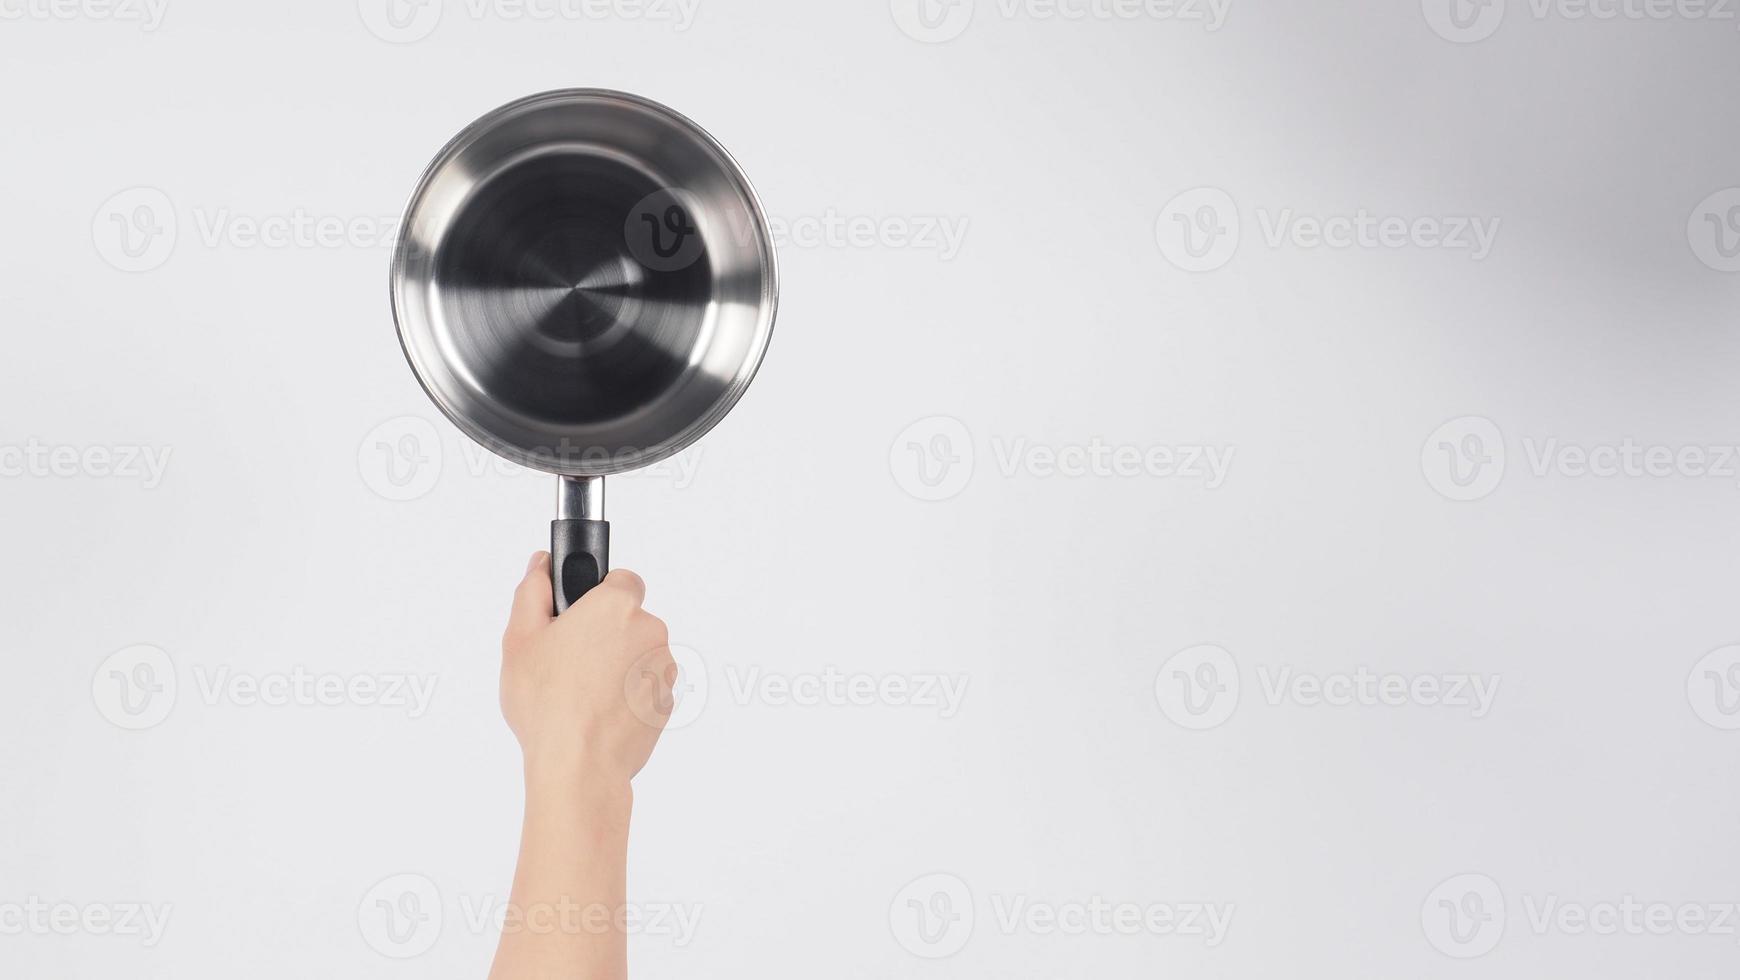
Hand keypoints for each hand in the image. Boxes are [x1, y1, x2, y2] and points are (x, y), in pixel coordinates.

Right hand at [501, 552, 675, 784]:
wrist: (579, 765)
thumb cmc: (547, 703)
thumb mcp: (520, 639)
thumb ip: (532, 592)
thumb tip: (542, 565)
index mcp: (617, 605)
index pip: (620, 580)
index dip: (598, 597)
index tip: (577, 617)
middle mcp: (650, 630)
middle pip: (629, 620)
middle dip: (603, 634)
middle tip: (568, 660)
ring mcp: (663, 668)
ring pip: (638, 654)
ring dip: (616, 665)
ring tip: (580, 693)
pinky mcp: (668, 701)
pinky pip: (646, 686)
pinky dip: (627, 694)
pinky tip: (598, 712)